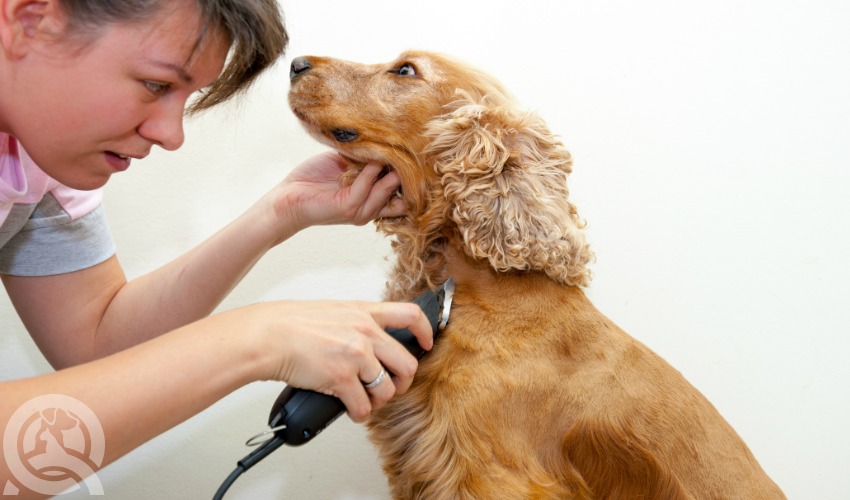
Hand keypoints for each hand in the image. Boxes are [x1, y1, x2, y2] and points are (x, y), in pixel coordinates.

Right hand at [239, 299, 432, 421]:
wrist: (269, 335)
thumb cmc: (293, 324)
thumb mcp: (334, 310)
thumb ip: (356, 321)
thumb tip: (370, 339)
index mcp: (365, 312)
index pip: (410, 315)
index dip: (425, 331)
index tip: (426, 343)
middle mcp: (365, 332)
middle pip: (407, 363)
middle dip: (402, 381)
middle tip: (391, 387)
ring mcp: (355, 355)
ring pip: (387, 389)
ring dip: (379, 401)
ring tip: (366, 401)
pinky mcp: (342, 378)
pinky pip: (363, 405)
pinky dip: (359, 413)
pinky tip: (352, 410)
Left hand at [273, 151, 405, 232]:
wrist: (288, 198)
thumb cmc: (314, 180)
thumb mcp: (345, 165)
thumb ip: (364, 157)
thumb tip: (383, 139)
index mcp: (372, 200)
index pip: (402, 193)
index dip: (410, 175)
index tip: (416, 151)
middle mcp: (370, 209)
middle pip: (401, 192)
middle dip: (406, 172)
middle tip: (412, 149)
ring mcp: (360, 211)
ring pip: (386, 190)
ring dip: (390, 169)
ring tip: (393, 150)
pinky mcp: (347, 207)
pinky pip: (366, 187)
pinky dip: (370, 172)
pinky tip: (371, 159)